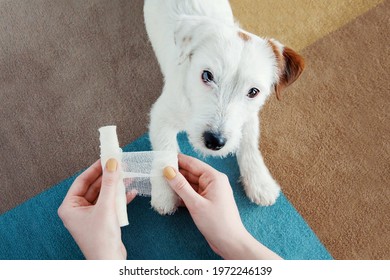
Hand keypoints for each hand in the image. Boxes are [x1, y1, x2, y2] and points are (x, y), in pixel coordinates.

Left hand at [58, 159, 135, 259]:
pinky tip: (131, 192)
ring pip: (103, 194)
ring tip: (127, 176)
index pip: (82, 181)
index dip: (95, 168)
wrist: (110, 262)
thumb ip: (109, 183)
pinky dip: (119, 198)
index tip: (107, 158)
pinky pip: (109, 204)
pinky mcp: (102, 220)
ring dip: (115, 187)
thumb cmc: (101, 240)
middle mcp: (78, 210)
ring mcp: (90, 215)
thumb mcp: (106, 207)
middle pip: (94, 186)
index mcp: (70, 207)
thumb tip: (112, 163)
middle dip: (108, 177)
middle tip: (119, 164)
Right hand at [164, 154, 281, 259]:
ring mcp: (210, 192)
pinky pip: (192, 193)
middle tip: (158, 171)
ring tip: (161, 182)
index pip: (192, 163)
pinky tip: (170, 195)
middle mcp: (213, 182)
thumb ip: (181, 186)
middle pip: (190, 172)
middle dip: (175, 173)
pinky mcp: (207, 201)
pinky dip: (182, 194)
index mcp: (214, 177)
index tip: (162, 158)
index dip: (177, 159)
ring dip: (177, 184)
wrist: (230, 243)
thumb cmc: (218, 223)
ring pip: (190, 183)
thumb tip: (168, 171)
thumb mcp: (196, 203)